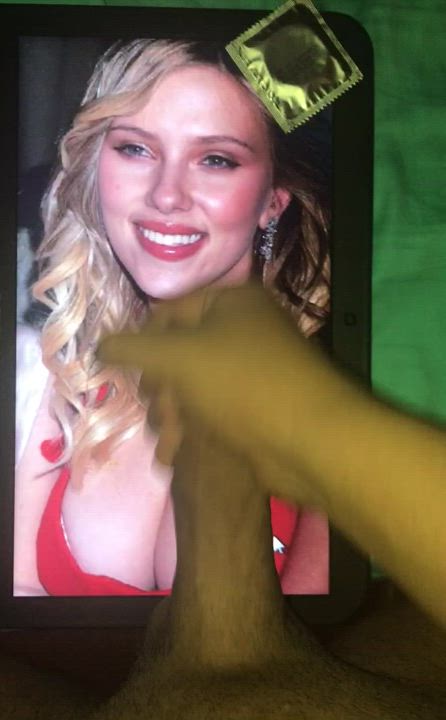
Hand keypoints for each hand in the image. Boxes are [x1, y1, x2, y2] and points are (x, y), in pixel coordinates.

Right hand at [98, 282, 328, 504]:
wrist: (307, 441)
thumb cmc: (241, 384)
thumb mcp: (178, 357)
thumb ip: (132, 348)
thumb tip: (99, 345)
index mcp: (232, 303)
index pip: (169, 312)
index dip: (144, 342)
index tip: (128, 372)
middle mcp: (243, 331)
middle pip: (179, 353)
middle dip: (160, 387)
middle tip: (157, 408)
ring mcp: (251, 371)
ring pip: (191, 387)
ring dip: (172, 415)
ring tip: (171, 438)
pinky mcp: (254, 408)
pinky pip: (211, 411)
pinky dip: (192, 430)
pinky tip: (178, 453)